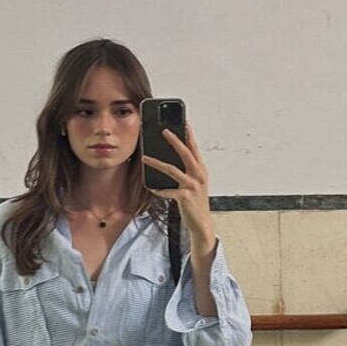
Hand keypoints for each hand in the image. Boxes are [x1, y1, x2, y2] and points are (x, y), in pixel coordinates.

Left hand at [142, 122, 214, 247]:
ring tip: (144, 157)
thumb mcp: (194, 183)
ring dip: (156, 163)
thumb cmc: (196, 202)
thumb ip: (187, 170)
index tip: (184, 122)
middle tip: (164, 130)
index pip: (195, 148)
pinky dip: (158, 189)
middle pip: (186, 154)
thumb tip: (170, 158)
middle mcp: (199, 176)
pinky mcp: (184, 197)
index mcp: (201, 170)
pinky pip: (167, 190)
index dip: (189, 135)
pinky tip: (151, 187)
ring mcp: (192, 186)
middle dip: (175, 140)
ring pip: (172, 170)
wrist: (201, 223)